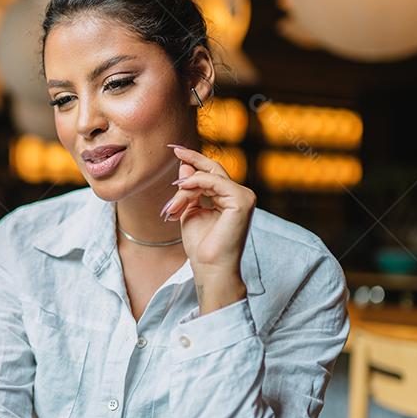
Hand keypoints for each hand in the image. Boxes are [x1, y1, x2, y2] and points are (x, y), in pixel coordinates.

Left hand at [162, 145, 255, 310]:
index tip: (176, 149)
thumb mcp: (190, 210)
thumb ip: (189, 189)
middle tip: (174, 150)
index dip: (195, 160)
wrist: (209, 268)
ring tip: (172, 207)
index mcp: (229, 198)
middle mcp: (240, 195)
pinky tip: (182, 188)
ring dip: (185, 188)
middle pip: (211, 171)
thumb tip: (185, 166)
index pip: (212, 173)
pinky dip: (196, 183)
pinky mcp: (242, 201)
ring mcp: (244, 197)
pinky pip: (214, 182)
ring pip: (208, 177)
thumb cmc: (201, 246)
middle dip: (191, 161)